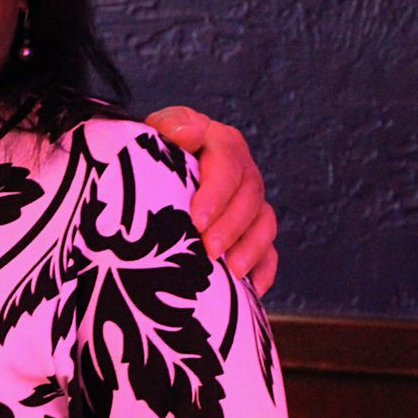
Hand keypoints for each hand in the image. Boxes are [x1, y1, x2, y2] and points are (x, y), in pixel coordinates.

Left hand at [144, 106, 278, 295]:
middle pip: (250, 196)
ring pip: (264, 222)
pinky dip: (263, 269)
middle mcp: (241, 169)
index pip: (228, 162)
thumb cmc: (149, 152)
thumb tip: (188, 133)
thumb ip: (170, 129)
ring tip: (232, 271)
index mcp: (218, 140)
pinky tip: (251, 288)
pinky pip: (269, 250)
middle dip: (231, 227)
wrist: (148, 172)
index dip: (217, 193)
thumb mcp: (154, 133)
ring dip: (250, 248)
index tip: (197, 220)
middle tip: (209, 251)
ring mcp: (249, 201)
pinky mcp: (251, 229)